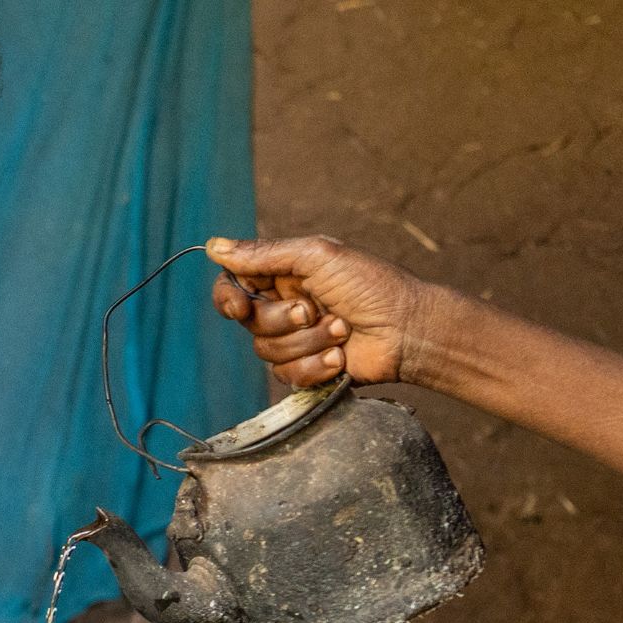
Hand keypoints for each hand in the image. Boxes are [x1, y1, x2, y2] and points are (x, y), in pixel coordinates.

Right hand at [207, 235, 424, 386]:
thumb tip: (213, 246)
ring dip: (306, 342)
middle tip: (314, 310)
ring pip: (266, 351)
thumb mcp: (317, 257)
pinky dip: (314, 367)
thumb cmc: (372, 286)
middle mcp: (285, 306)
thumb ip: (264, 254)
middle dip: (282, 320)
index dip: (229, 299)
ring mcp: (296, 340)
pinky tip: (340, 357)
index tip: (239, 307)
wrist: (409, 331)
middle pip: (249, 322)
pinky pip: (286, 376)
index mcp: (283, 275)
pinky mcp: (308, 369)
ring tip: (341, 331)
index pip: (234, 286)